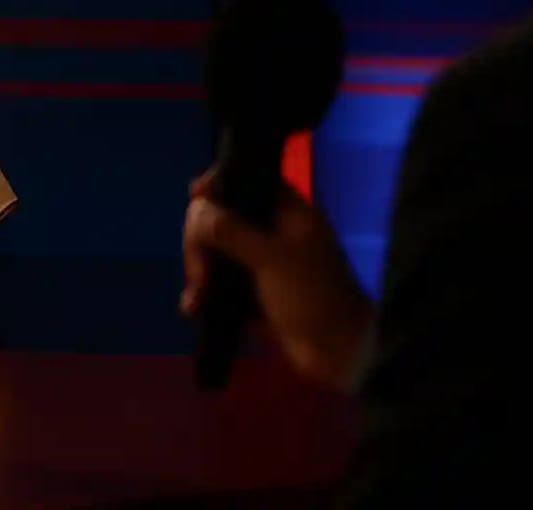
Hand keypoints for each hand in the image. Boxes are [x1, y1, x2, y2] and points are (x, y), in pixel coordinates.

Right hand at [181, 168, 374, 390]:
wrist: (338, 354)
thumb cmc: (312, 296)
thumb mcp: (272, 258)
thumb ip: (232, 230)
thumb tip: (197, 203)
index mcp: (286, 211)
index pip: (246, 179)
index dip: (218, 184)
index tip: (195, 197)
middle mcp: (272, 230)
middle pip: (221, 216)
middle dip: (201, 242)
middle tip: (199, 273)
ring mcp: (261, 261)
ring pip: (216, 250)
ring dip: (199, 271)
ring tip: (196, 299)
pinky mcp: (252, 291)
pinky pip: (218, 281)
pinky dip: (204, 292)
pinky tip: (194, 308)